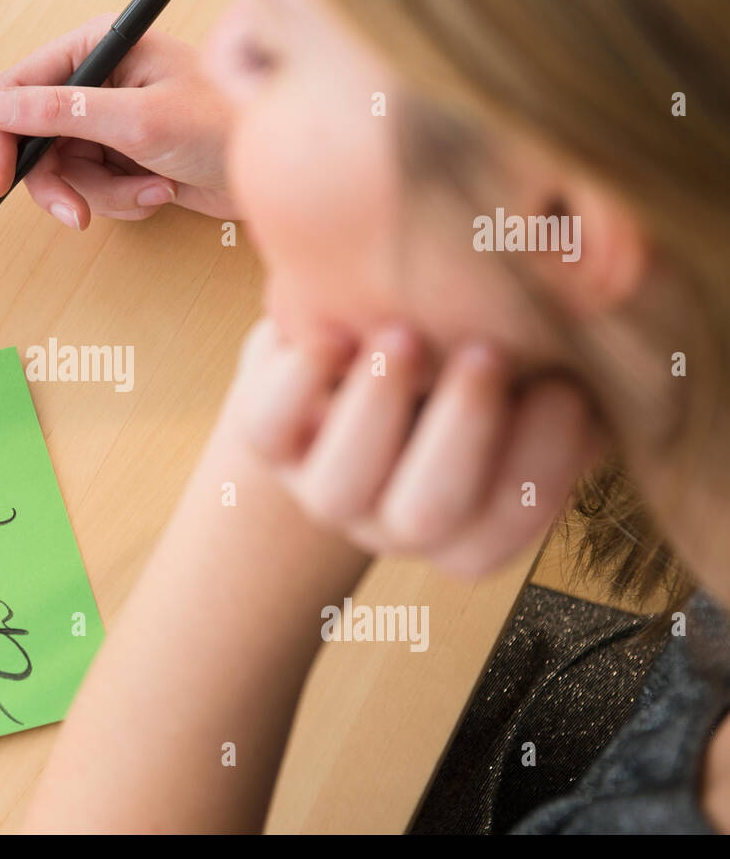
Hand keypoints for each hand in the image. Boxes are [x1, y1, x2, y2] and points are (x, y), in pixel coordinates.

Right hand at [0, 13, 238, 228]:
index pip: (19, 87)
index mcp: (100, 46)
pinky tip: (163, 192)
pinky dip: (126, 202)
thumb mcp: (136, 121)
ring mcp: (114, 122)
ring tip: (152, 190)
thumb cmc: (225, 126)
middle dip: (63, 183)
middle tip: (80, 214)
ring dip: (107, 195)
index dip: (2, 137)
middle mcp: (101, 80)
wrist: (276, 171)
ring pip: (68, 174)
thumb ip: (61, 112)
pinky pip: (98, 191)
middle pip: (38, 142)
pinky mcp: (128, 157)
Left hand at [225, 317, 606, 578]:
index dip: (543, 463)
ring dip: (376, 409)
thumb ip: (562, 372)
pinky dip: (293, 380)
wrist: (354, 346)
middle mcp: (388, 519)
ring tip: (404, 334)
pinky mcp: (268, 439)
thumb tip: (595, 340)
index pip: (505, 526)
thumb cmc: (461, 358)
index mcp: (463, 523)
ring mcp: (322, 485)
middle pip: (425, 516)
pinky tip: (331, 332)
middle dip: (463, 434)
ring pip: (338, 490)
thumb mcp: (525, 369)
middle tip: (488, 352)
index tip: (566, 387)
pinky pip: (263, 431)